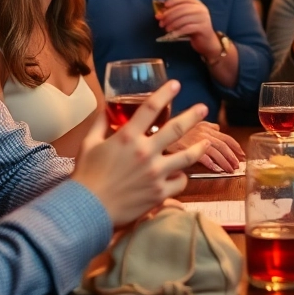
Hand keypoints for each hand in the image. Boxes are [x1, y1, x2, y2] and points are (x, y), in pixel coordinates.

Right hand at [71, 80, 209, 226]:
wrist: (87, 210)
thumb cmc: (86, 176)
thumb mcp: (89, 144)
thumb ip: (100, 124)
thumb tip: (106, 108)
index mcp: (127, 138)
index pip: (149, 108)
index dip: (165, 93)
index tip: (176, 84)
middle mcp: (145, 152)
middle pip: (176, 129)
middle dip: (192, 116)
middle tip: (203, 108)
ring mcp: (155, 174)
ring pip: (186, 157)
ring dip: (199, 148)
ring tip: (207, 142)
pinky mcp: (159, 193)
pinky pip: (180, 182)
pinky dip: (181, 178)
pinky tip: (181, 175)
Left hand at [158, 0, 216, 53]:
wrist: (206, 41)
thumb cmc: (193, 28)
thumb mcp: (184, 19)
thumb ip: (174, 15)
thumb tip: (158, 15)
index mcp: (197, 3)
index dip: (174, 1)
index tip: (165, 6)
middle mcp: (201, 9)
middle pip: (182, 9)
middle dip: (170, 15)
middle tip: (161, 22)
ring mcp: (204, 18)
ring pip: (184, 18)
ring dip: (173, 23)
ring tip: (166, 28)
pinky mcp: (204, 27)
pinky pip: (188, 27)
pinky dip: (179, 31)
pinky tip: (173, 34)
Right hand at [166, 120, 244, 172]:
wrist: (152, 137)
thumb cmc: (169, 132)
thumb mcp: (189, 124)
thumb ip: (204, 126)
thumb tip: (217, 128)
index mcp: (203, 127)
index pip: (225, 136)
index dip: (235, 146)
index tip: (242, 154)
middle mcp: (200, 133)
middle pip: (222, 144)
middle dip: (232, 156)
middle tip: (238, 165)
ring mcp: (192, 142)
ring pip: (215, 152)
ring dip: (224, 162)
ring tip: (230, 170)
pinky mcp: (184, 151)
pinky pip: (201, 158)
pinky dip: (211, 164)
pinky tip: (216, 170)